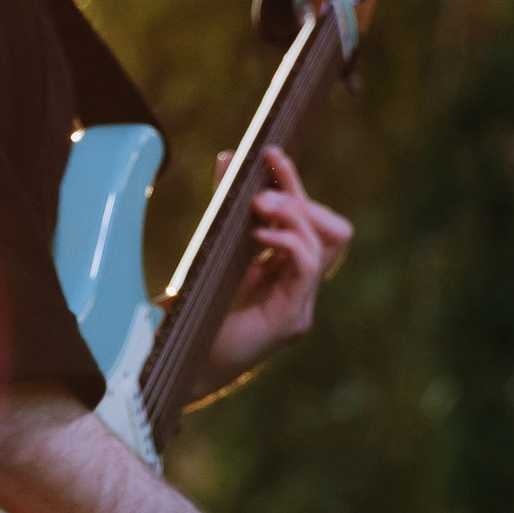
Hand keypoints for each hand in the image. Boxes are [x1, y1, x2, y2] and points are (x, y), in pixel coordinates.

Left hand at [204, 145, 349, 380]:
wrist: (181, 360)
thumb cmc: (198, 308)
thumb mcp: (213, 248)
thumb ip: (224, 208)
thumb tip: (228, 158)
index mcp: (287, 269)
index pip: (312, 219)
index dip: (295, 183)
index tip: (270, 153)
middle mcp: (302, 286)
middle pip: (332, 229)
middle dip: (301, 197)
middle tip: (263, 186)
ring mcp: (301, 304)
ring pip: (328, 244)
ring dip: (295, 214)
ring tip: (260, 203)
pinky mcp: (290, 319)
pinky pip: (308, 269)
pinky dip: (289, 241)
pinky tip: (260, 233)